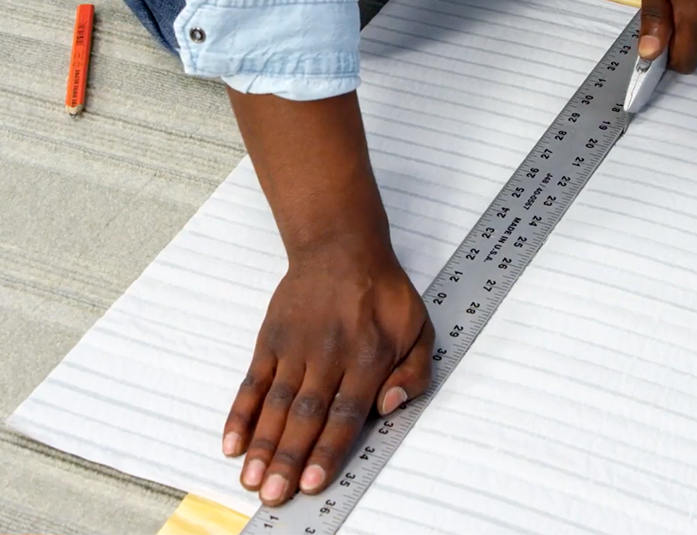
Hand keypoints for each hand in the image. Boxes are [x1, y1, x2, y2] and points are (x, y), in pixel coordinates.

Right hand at [218, 89, 433, 505]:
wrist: (341, 247)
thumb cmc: (383, 294)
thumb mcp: (420, 328)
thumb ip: (415, 373)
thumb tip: (391, 406)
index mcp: (369, 354)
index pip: (347, 411)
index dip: (327, 450)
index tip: (311, 481)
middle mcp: (329, 353)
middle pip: (307, 414)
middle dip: (287, 458)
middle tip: (273, 494)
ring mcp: (296, 346)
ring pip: (277, 403)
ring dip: (262, 444)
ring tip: (251, 480)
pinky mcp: (271, 340)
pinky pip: (253, 381)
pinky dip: (240, 413)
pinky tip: (232, 442)